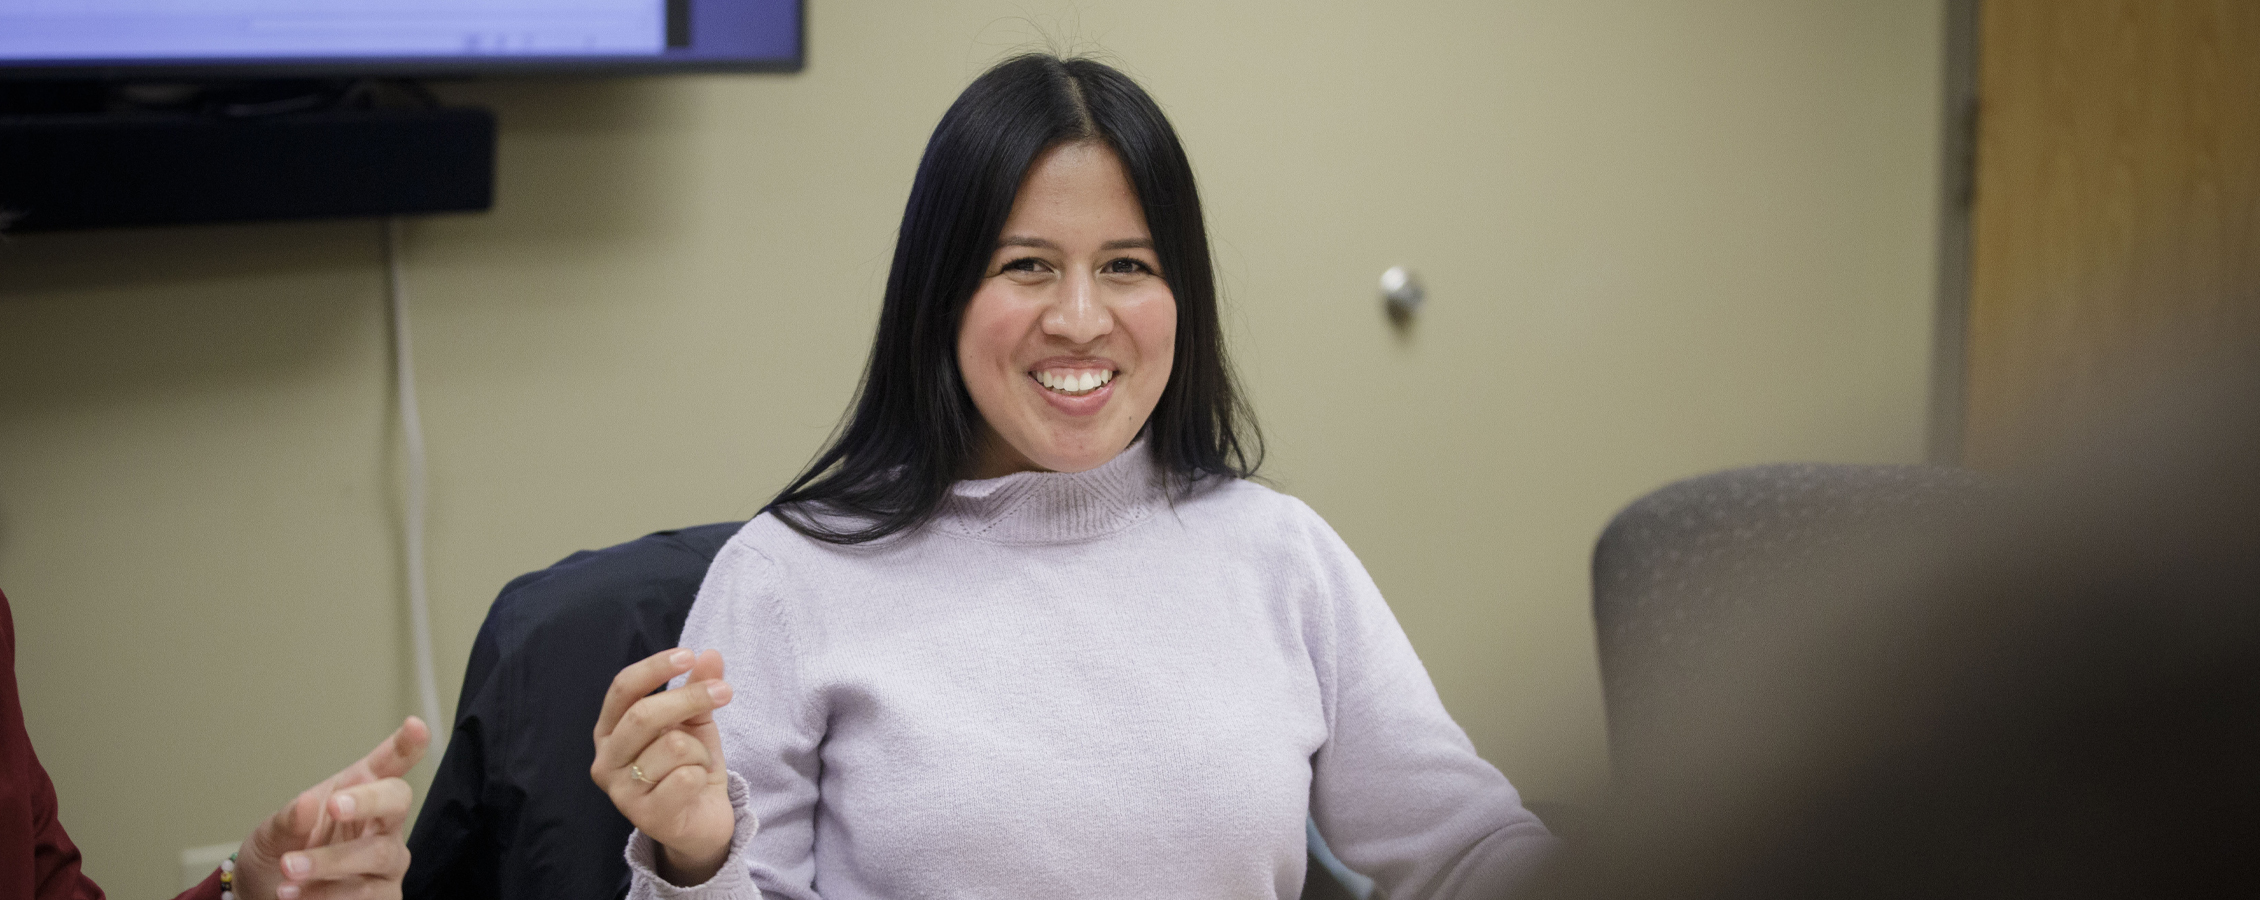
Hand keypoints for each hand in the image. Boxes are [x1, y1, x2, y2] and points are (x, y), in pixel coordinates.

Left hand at [233, 716, 429, 899]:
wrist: (267, 899)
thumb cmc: (281, 856)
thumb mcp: (271, 834)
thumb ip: (288, 820)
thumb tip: (307, 804)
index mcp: (358, 794)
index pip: (390, 764)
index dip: (407, 745)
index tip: (415, 725)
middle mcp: (382, 825)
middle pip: (397, 801)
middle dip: (368, 801)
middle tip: (333, 806)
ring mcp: (387, 862)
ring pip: (378, 854)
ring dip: (330, 862)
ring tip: (289, 869)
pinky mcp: (385, 896)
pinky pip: (368, 895)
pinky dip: (327, 895)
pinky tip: (296, 896)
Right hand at [593, 648, 735, 885]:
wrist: (701, 822)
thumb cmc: (690, 767)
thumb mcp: (695, 722)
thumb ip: (697, 688)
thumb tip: (710, 655)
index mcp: (610, 730)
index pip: (622, 689)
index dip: (654, 668)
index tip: (688, 655)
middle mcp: (605, 760)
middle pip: (644, 714)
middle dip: (690, 698)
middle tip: (725, 692)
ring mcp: (621, 791)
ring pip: (672, 746)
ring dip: (700, 751)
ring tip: (698, 764)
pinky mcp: (645, 816)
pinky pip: (685, 778)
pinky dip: (702, 776)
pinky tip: (696, 787)